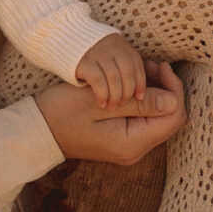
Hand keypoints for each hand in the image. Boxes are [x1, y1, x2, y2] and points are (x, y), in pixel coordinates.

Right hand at [35, 60, 186, 164]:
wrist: (38, 129)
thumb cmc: (64, 112)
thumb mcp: (100, 102)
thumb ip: (138, 104)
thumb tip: (172, 100)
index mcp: (131, 143)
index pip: (174, 117)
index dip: (173, 88)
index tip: (159, 64)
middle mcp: (134, 149)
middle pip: (169, 117)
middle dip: (165, 88)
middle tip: (150, 63)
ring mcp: (128, 146)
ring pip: (158, 116)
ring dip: (154, 91)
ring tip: (142, 69)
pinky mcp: (122, 139)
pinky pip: (144, 119)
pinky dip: (143, 100)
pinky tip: (131, 83)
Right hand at [75, 33, 146, 108]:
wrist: (64, 41)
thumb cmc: (92, 56)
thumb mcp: (112, 56)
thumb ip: (125, 68)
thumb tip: (141, 92)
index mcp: (121, 45)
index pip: (137, 64)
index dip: (140, 82)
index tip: (139, 97)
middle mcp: (112, 47)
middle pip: (127, 71)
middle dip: (127, 91)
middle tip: (123, 104)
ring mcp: (98, 53)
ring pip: (114, 77)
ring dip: (115, 95)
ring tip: (112, 107)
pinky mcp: (84, 62)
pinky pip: (98, 81)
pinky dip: (102, 94)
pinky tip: (101, 103)